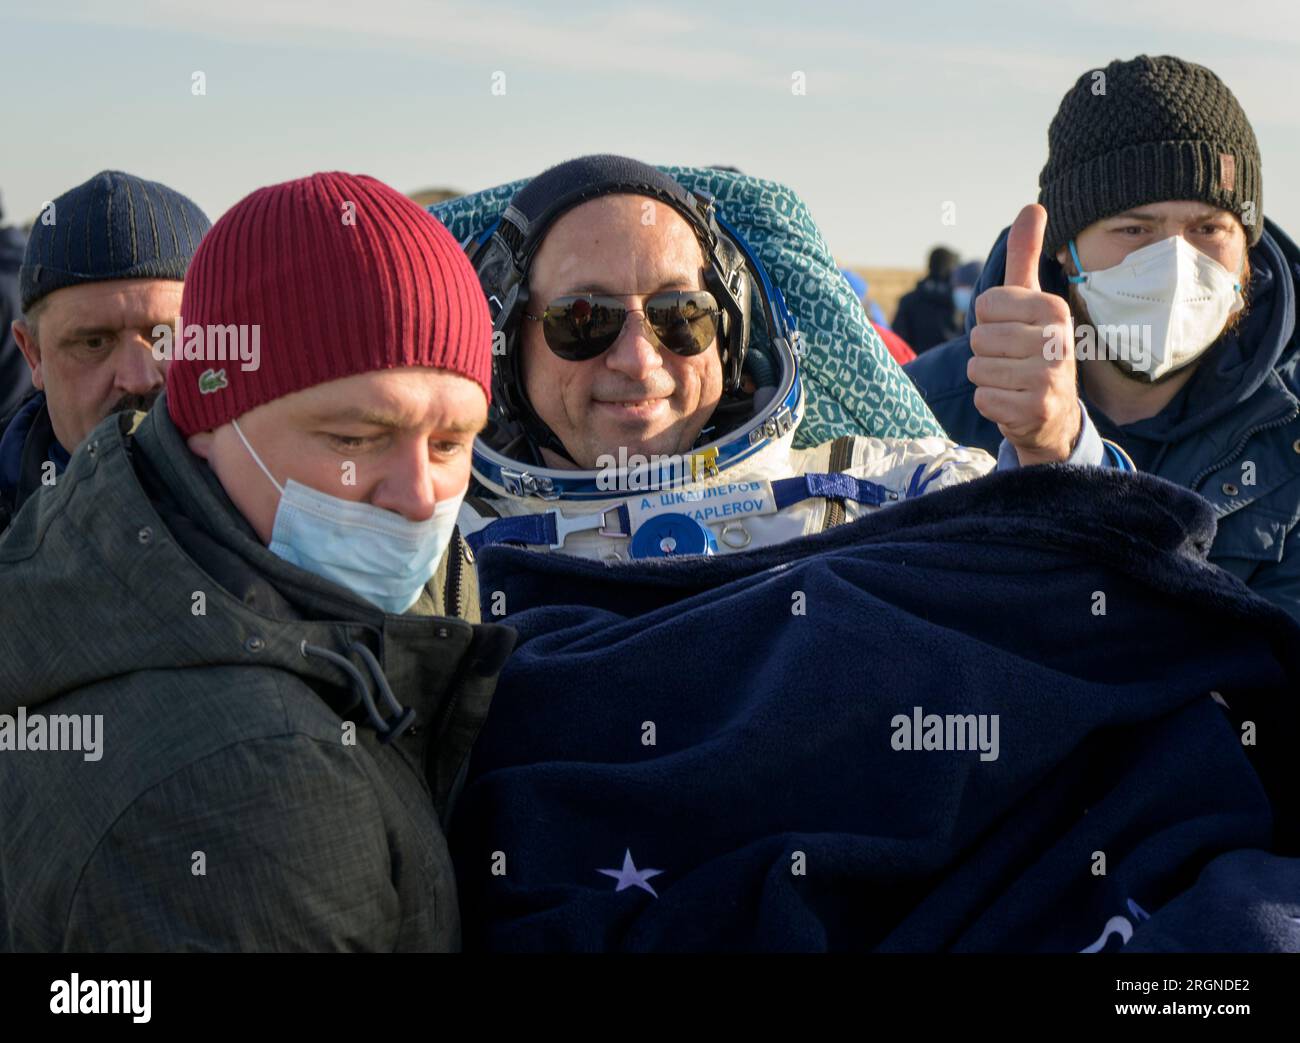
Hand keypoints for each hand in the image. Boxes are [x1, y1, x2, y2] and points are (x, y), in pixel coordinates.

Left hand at [968, 203, 1080, 465]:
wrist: (1055, 413)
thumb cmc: (1034, 348)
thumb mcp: (1030, 300)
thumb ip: (1025, 256)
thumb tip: (1033, 206)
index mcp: (1053, 308)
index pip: (985, 305)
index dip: (988, 321)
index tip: (1012, 331)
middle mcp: (1057, 340)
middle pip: (979, 338)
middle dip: (986, 352)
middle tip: (1012, 360)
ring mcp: (1049, 377)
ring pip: (978, 368)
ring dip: (987, 378)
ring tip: (1013, 380)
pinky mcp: (1035, 409)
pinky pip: (983, 398)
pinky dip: (990, 402)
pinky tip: (1013, 401)